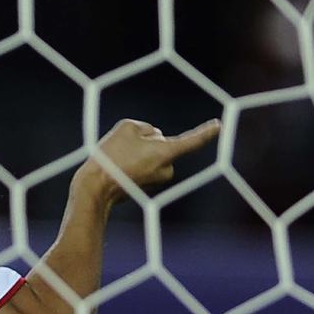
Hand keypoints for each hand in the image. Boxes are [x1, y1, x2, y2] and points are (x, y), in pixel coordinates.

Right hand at [77, 118, 220, 203]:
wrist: (95, 187)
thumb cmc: (111, 157)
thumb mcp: (126, 127)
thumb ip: (145, 127)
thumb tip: (149, 138)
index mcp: (166, 153)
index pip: (193, 141)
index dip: (206, 132)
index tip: (219, 126)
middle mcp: (167, 169)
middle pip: (161, 143)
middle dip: (146, 142)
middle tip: (124, 149)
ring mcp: (157, 180)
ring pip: (151, 155)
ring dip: (137, 152)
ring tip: (118, 159)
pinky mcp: (146, 186)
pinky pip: (142, 166)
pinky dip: (132, 163)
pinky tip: (117, 168)